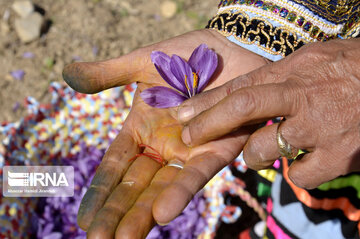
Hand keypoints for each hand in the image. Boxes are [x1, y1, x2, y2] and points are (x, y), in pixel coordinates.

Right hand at [63, 29, 267, 238]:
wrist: (226, 45)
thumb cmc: (182, 54)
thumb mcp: (140, 63)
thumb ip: (107, 74)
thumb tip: (67, 74)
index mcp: (141, 130)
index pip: (115, 167)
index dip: (100, 192)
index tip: (85, 219)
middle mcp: (163, 147)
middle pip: (135, 185)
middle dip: (117, 213)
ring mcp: (189, 151)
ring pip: (163, 187)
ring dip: (143, 214)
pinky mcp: (218, 148)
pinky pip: (197, 172)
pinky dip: (181, 191)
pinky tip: (163, 213)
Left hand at [178, 38, 359, 188]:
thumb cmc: (351, 70)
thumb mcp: (312, 63)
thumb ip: (278, 78)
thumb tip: (243, 94)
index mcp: (294, 71)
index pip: (240, 86)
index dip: (207, 102)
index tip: (181, 114)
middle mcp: (303, 96)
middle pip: (243, 108)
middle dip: (209, 123)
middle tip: (189, 136)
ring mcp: (321, 127)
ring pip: (263, 149)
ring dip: (253, 155)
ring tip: (262, 152)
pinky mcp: (341, 156)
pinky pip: (297, 175)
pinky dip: (292, 173)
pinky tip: (303, 163)